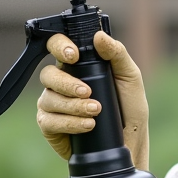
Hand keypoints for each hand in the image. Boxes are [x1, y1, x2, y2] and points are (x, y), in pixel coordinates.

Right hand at [35, 30, 150, 170]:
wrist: (129, 140)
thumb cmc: (129, 107)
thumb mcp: (130, 77)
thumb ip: (117, 54)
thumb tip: (99, 36)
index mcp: (77, 66)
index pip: (57, 46)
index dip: (59, 46)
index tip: (73, 55)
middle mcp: (60, 83)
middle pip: (48, 74)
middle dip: (67, 84)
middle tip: (88, 92)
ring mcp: (52, 104)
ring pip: (49, 99)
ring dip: (73, 106)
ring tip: (95, 111)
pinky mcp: (50, 127)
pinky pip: (49, 121)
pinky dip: (69, 123)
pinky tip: (87, 125)